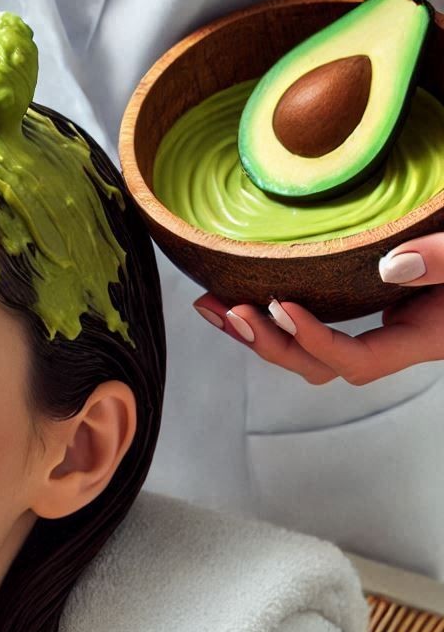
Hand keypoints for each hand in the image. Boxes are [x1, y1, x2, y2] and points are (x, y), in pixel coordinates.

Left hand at [192, 233, 443, 385]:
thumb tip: (392, 265)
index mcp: (420, 338)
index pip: (357, 361)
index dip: (316, 343)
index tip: (282, 307)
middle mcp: (392, 342)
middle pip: (317, 366)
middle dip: (267, 343)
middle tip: (225, 311)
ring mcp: (376, 328)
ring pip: (305, 352)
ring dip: (254, 332)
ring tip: (209, 307)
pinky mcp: (363, 307)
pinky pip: (309, 323)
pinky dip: (269, 313)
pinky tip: (234, 295)